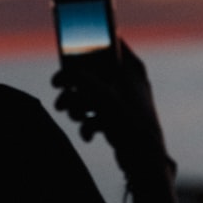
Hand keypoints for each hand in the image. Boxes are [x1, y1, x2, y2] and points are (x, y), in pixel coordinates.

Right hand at [52, 41, 174, 187]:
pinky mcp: (117, 119)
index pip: (108, 43)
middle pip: (92, 73)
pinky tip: (90, 136)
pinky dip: (89, 125)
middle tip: (58, 89)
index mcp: (131, 67)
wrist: (144, 159)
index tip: (65, 52)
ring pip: (90, 96)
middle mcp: (128, 81)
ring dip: (78, 108)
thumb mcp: (100, 95)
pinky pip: (95, 115)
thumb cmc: (129, 122)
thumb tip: (63, 73)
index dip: (86, 46)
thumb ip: (79, 78)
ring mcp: (121, 101)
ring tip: (73, 116)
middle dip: (74, 87)